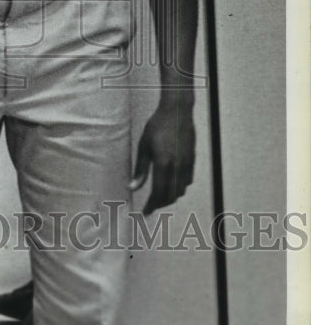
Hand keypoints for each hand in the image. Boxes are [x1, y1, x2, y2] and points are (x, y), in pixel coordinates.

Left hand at [129, 100, 195, 214]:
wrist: (177, 112)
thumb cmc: (157, 127)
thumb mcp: (143, 146)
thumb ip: (140, 170)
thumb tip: (132, 187)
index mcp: (163, 164)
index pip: (158, 193)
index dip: (151, 205)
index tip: (145, 212)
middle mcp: (178, 167)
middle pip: (171, 195)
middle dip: (160, 204)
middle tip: (150, 206)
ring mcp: (187, 164)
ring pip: (181, 190)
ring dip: (170, 196)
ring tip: (159, 196)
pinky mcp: (192, 160)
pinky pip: (187, 181)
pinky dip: (179, 186)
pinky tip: (171, 183)